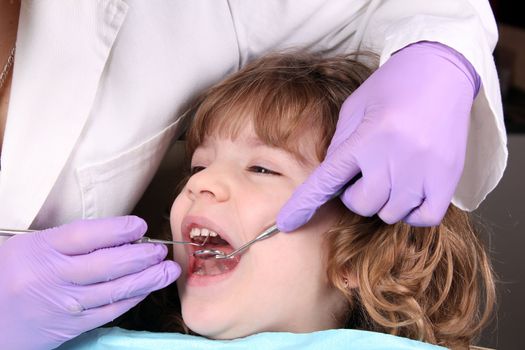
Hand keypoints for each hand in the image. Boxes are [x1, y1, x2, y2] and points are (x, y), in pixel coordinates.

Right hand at [0, 216, 180, 349]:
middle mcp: (53, 278)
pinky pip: (109, 312)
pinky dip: (132, 299)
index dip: (118, 229)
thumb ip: (68, 239)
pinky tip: (147, 288)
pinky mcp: (71, 326)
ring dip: (147, 279)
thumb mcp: (30, 246)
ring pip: (114, 290)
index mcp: (40, 251)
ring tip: (168, 269)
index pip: (86, 236)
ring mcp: (64, 305)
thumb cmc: (10, 275)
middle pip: (107, 264)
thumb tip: (115, 233)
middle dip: (141, 255)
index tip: (139, 225)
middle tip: (160, 248)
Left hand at [277, 41, 479, 229]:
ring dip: (383, 202)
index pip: (327, 181)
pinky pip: (425, 218)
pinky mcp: (449, 178)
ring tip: (390, 176)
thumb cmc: (392, 86)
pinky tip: (409, 192)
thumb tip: (332, 180)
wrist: (443, 69)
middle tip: (364, 174)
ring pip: (391, 213)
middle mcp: (394, 158)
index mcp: (366, 138)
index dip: (304, 205)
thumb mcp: (355, 108)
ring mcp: (424, 171)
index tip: (286, 223)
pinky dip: (412, 212)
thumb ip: (341, 145)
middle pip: (362, 205)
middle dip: (355, 195)